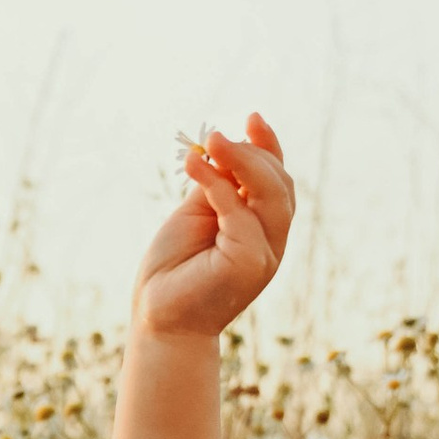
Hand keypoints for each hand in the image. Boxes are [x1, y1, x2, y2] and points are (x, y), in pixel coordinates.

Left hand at [133, 113, 294, 338]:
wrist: (159, 320)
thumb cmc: (174, 271)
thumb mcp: (197, 215)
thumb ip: (216, 186)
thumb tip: (222, 148)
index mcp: (262, 229)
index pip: (277, 181)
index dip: (269, 147)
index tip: (252, 118)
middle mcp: (271, 242)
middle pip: (279, 184)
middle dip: (251, 153)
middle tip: (214, 138)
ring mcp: (265, 255)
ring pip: (271, 196)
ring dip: (242, 162)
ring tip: (211, 143)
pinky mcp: (250, 264)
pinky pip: (241, 215)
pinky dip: (219, 187)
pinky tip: (195, 168)